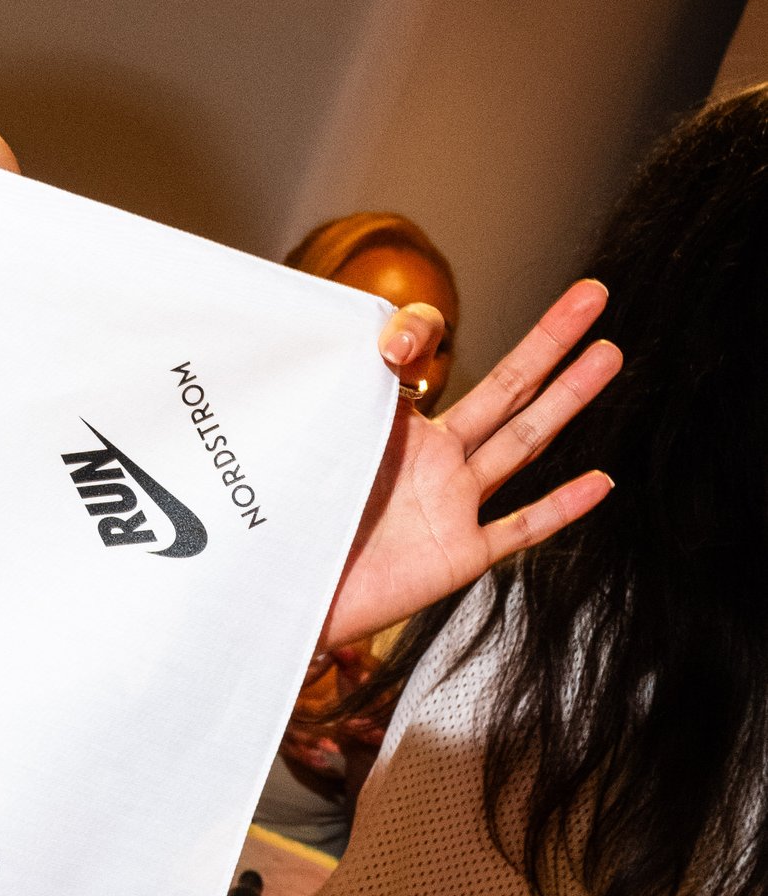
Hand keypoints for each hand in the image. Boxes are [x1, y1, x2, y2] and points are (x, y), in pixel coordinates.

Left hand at [321, 279, 617, 650]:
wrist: (288, 599)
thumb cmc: (294, 525)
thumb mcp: (320, 443)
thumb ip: (351, 392)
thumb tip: (392, 348)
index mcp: (397, 428)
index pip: (427, 361)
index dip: (420, 337)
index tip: (399, 348)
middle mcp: (434, 460)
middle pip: (505, 389)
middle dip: (549, 341)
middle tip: (593, 296)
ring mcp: (453, 505)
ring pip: (522, 443)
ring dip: (567, 399)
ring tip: (608, 355)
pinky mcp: (459, 554)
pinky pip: (518, 528)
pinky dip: (558, 507)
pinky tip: (599, 483)